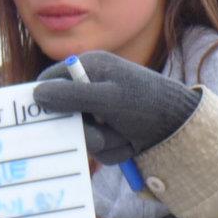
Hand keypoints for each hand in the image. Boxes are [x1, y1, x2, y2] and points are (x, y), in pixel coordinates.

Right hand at [32, 50, 200, 164]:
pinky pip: (98, 149)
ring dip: (103, 140)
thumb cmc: (144, 102)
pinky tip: (131, 142)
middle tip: (99, 127)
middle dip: (83, 128)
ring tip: (124, 132)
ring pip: (81, 136)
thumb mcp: (106, 97)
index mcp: (89, 68)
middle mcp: (91, 89)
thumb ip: (70, 96)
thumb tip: (37, 94)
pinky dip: (115, 149)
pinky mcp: (110, 133)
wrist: (180, 128)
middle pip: (63, 114)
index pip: (51, 80)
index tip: (39, 115)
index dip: (42, 97)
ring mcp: (100, 113)